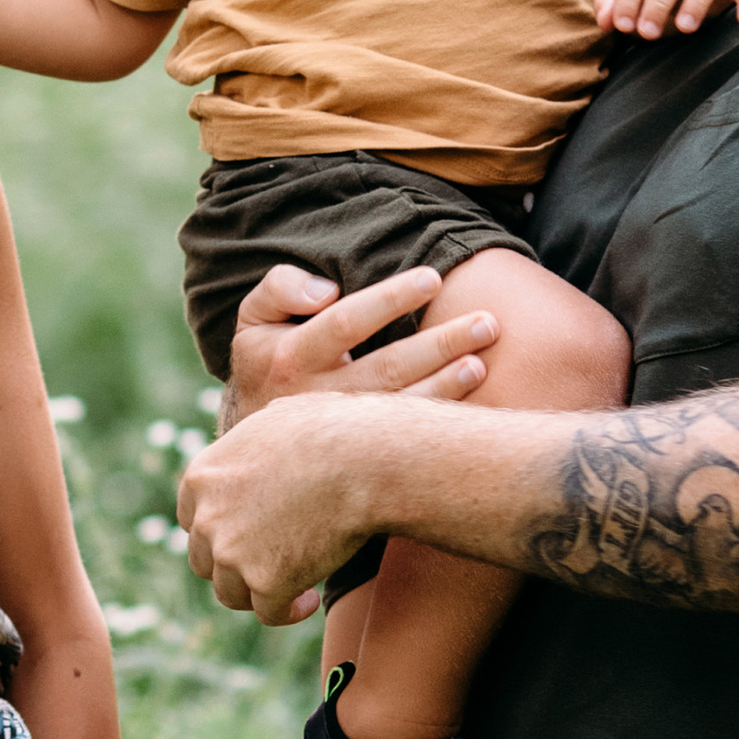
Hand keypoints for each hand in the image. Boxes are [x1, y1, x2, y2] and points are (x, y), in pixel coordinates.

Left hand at [177, 395, 410, 623]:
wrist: (363, 460)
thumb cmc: (333, 430)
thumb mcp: (278, 420)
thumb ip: (256, 442)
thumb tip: (265, 435)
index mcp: (202, 476)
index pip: (190, 519)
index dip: (217, 532)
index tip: (246, 537)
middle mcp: (206, 517)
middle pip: (205, 561)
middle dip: (234, 566)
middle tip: (270, 565)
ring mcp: (232, 553)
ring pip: (231, 593)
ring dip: (258, 593)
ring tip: (293, 587)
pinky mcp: (265, 582)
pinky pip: (268, 612)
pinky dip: (288, 611)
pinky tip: (310, 602)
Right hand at [223, 257, 496, 426]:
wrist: (251, 445)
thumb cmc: (264, 362)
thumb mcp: (252, 318)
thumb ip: (282, 288)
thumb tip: (329, 291)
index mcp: (288, 358)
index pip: (345, 322)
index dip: (389, 300)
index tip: (433, 278)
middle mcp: (314, 400)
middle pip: (386, 369)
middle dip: (439, 344)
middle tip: (487, 321)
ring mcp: (338, 436)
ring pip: (400, 410)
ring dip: (446, 385)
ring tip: (482, 360)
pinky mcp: (357, 461)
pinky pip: (403, 440)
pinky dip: (438, 420)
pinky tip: (469, 400)